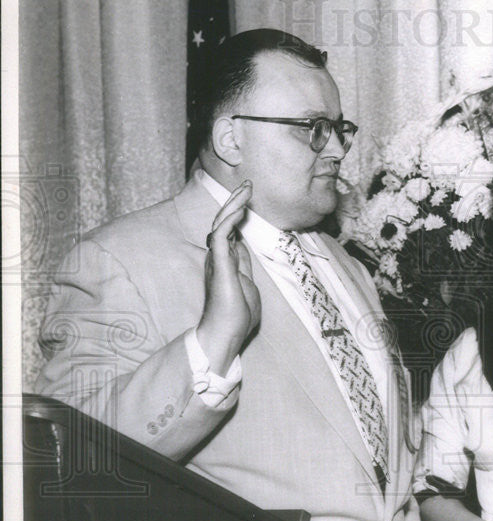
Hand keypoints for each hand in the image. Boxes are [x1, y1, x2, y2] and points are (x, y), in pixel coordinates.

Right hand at [196, 181, 260, 371]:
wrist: (226, 335)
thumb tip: (243, 250)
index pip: (230, 233)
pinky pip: (221, 234)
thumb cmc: (237, 317)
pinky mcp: (218, 264)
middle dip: (235, 203)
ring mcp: (217, 260)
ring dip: (233, 204)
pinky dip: (230, 218)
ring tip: (247, 187)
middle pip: (224, 223)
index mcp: (226, 263)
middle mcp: (218, 258)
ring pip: (221, 224)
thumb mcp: (247, 286)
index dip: (238, 215)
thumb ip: (244, 267)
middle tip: (247, 185)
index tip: (248, 201)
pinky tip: (241, 206)